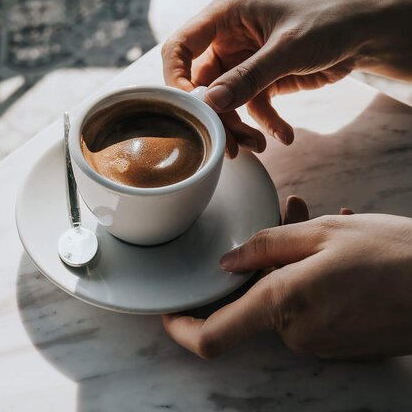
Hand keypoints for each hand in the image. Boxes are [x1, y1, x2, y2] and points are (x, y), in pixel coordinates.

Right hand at [161, 0, 411, 156]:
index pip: (179, 48)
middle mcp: (225, 39)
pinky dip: (263, 124)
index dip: (176, 79)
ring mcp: (240, 62)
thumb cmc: (327, 23)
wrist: (364, 34)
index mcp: (223, 17)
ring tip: (257, 145)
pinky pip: (249, 108)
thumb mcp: (288, 48)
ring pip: (223, 101)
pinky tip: (283, 135)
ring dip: (237, 126)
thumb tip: (211, 104)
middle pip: (200, 83)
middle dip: (214, 114)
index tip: (191, 108)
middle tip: (226, 142)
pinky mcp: (258, 81)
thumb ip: (248, 76)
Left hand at [162, 196, 411, 358]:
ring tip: (325, 221)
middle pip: (255, 299)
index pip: (212, 336)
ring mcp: (321, 343)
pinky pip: (310, 307)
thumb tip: (226, 263)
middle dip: (263, 260)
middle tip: (291, 215)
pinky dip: (313, 278)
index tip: (169, 312)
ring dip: (293, 261)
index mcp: (283, 306)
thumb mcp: (321, 234)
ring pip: (285, 296)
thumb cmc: (392, 255)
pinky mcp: (341, 343)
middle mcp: (297, 333)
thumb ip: (264, 246)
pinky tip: (340, 245)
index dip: (182, 327)